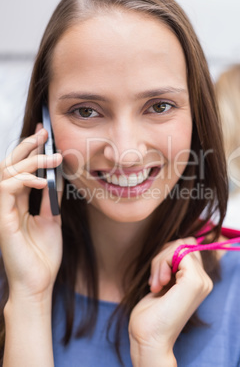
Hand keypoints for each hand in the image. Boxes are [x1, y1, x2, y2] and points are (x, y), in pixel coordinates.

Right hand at [0, 124, 62, 302]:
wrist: (39, 282)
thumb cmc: (43, 254)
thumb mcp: (52, 219)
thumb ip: (51, 198)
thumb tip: (58, 176)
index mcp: (18, 202)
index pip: (20, 169)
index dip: (30, 150)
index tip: (44, 134)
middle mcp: (7, 202)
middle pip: (9, 165)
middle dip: (26, 146)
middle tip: (44, 133)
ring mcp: (3, 209)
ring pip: (7, 173)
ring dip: (29, 161)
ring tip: (52, 157)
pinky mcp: (2, 219)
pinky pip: (7, 189)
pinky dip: (24, 180)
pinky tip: (42, 180)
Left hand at [129, 237, 212, 365]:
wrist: (149, 338)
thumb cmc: (151, 314)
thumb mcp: (163, 281)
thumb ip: (172, 264)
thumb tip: (177, 242)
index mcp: (199, 281)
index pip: (187, 247)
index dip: (168, 255)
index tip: (157, 278)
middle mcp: (204, 281)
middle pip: (184, 243)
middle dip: (163, 256)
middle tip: (154, 281)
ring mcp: (201, 281)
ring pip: (179, 246)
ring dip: (160, 261)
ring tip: (155, 284)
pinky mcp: (194, 280)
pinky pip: (178, 251)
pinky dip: (162, 262)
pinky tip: (158, 284)